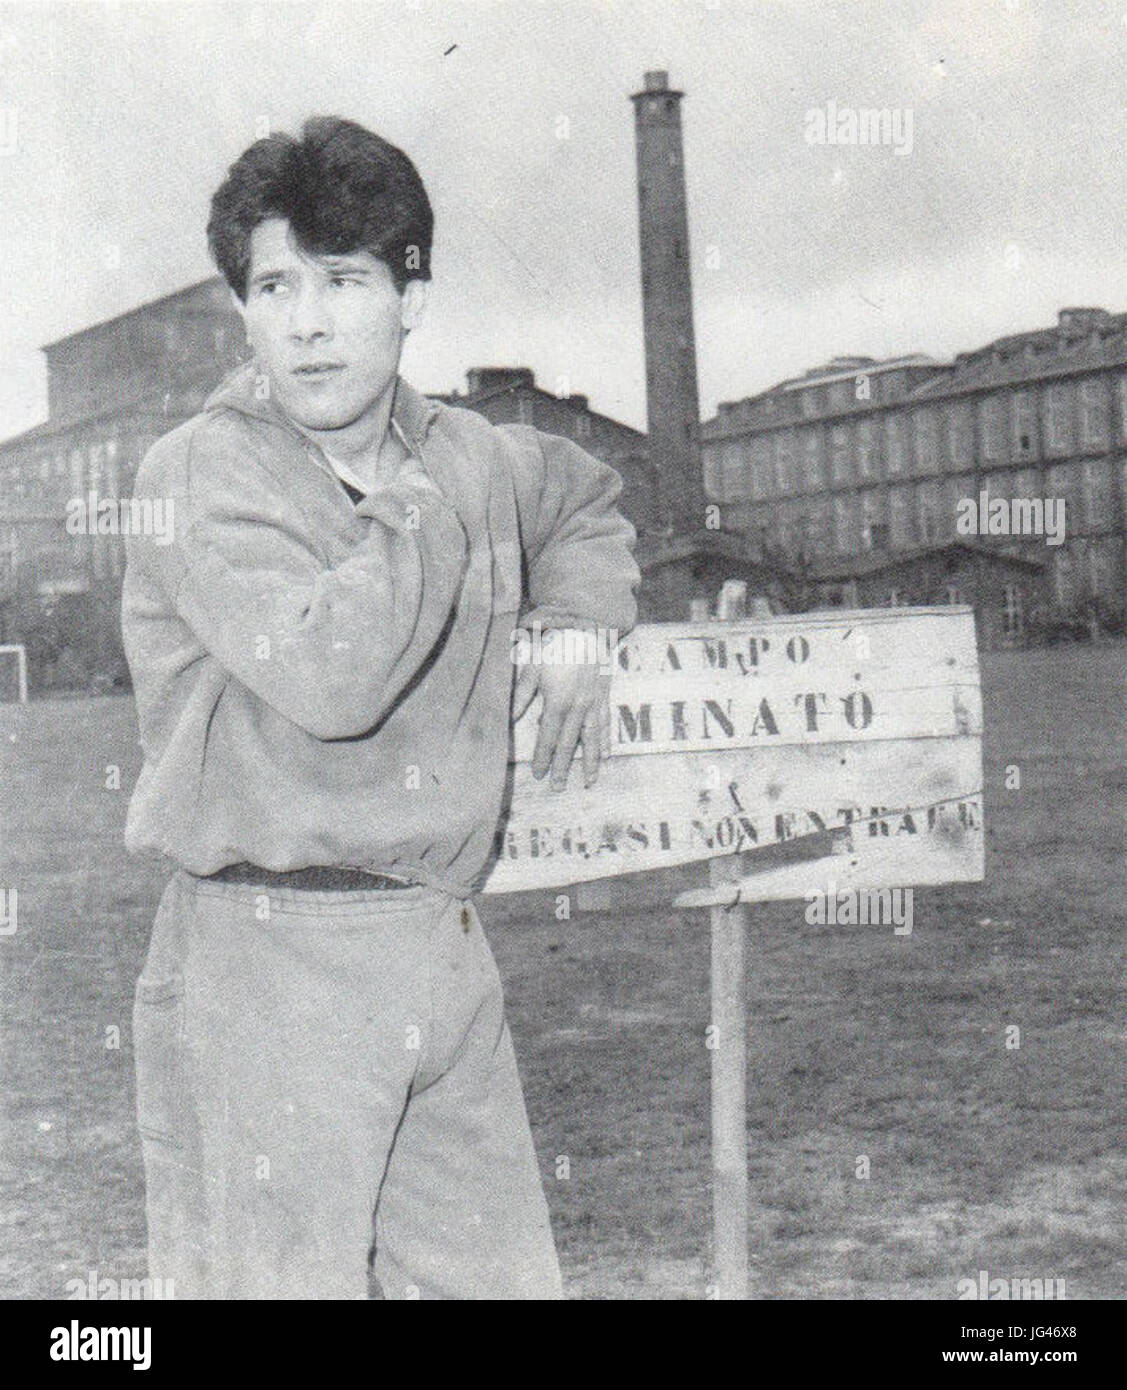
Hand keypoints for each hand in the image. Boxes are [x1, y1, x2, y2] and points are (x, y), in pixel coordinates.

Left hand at [512, 631, 611, 790]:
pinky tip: (607, 755)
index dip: (543, 757)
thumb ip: (522, 694)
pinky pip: (606, 722)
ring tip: (590, 782)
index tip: (538, 774)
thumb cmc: (553, 645)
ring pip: (592, 739)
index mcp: (557, 702)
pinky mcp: (604, 696)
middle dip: (564, 768)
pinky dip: (607, 740)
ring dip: (591, 762)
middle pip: (570, 744)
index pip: (548, 738)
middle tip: (558, 788)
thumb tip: (510, 717)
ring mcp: (593, 703)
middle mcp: (577, 707)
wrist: (585, 626)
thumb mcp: (531, 668)